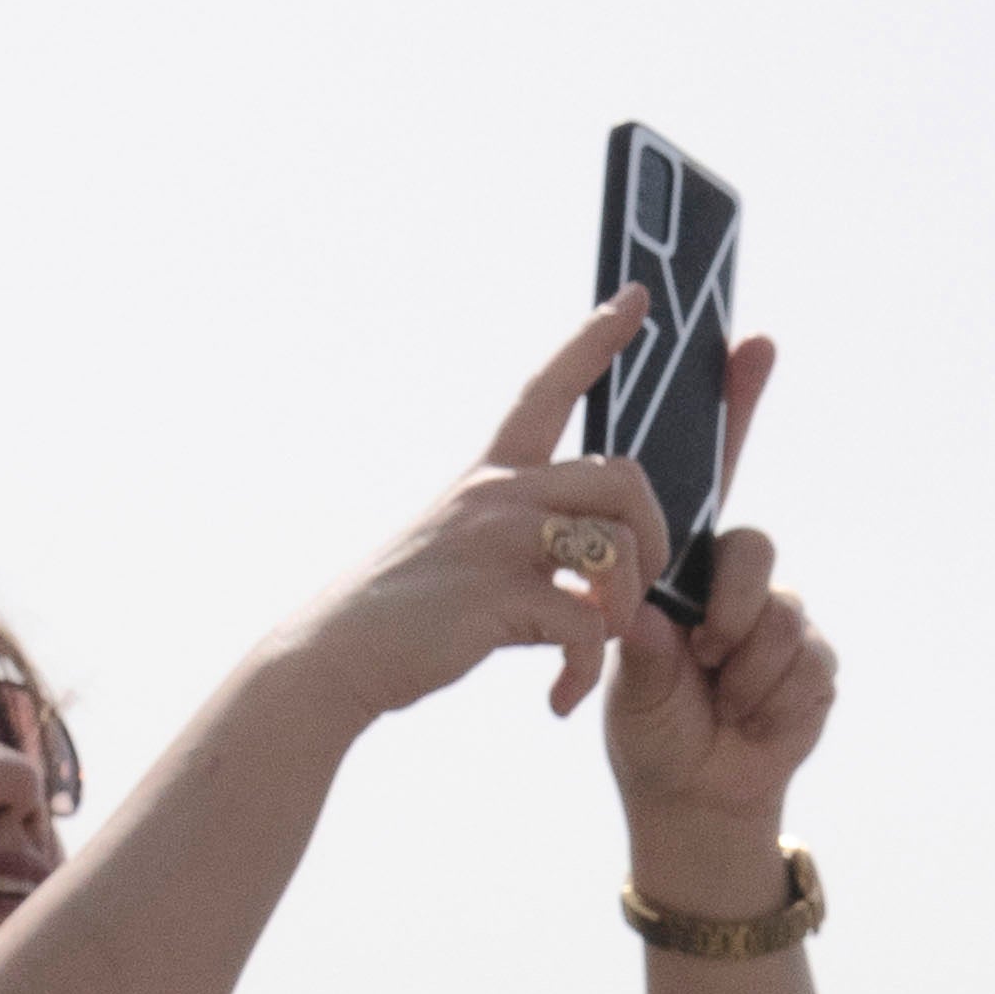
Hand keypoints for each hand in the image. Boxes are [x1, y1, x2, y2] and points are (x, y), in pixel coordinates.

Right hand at [283, 297, 695, 735]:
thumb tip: (595, 552)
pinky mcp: (497, 599)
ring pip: (620, 546)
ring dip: (627, 608)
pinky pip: (588, 625)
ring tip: (597, 645)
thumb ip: (524, 530)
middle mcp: (496, 493)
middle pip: (623, 477)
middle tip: (636, 588)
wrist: (337, 656)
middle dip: (656, 536)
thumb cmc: (412, 610)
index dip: (595, 340)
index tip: (636, 296)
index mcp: (491, 474)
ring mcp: (495, 542)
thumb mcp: (463, 545)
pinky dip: (585, 671)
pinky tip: (559, 697)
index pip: (549, 387)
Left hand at [597, 485, 835, 875]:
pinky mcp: (816, 668)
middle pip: (757, 548)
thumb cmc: (655, 733)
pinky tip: (754, 725)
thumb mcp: (635, 692)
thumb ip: (645, 648)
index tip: (708, 544)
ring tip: (727, 709)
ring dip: (751, 675)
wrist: (698, 797)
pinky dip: (777, 705)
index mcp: (686, 583)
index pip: (702, 518)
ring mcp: (782, 627)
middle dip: (734, 610)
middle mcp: (737, 593)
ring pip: (785, 617)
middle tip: (709, 657)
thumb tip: (644, 609)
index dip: (719, 504)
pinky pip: (812, 666)